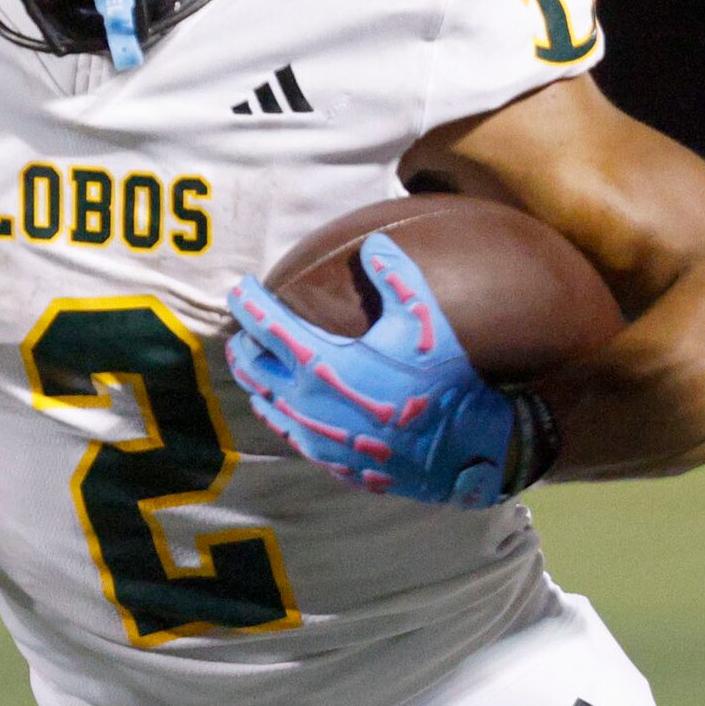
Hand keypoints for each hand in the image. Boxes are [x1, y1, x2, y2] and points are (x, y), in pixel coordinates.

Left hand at [226, 232, 521, 506]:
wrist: (463, 456)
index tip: (241, 287)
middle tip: (247, 326)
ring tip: (255, 361)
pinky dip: (276, 410)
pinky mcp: (327, 460)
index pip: (266, 325)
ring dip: (254, 378)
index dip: (248, 301)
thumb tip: (373, 244)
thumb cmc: (443, 382)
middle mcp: (306, 402)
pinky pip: (286, 431)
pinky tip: (284, 404)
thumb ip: (396, 275)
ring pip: (262, 402)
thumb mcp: (426, 319)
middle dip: (244, 341)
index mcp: (322, 362)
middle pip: (252, 366)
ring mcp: (314, 436)